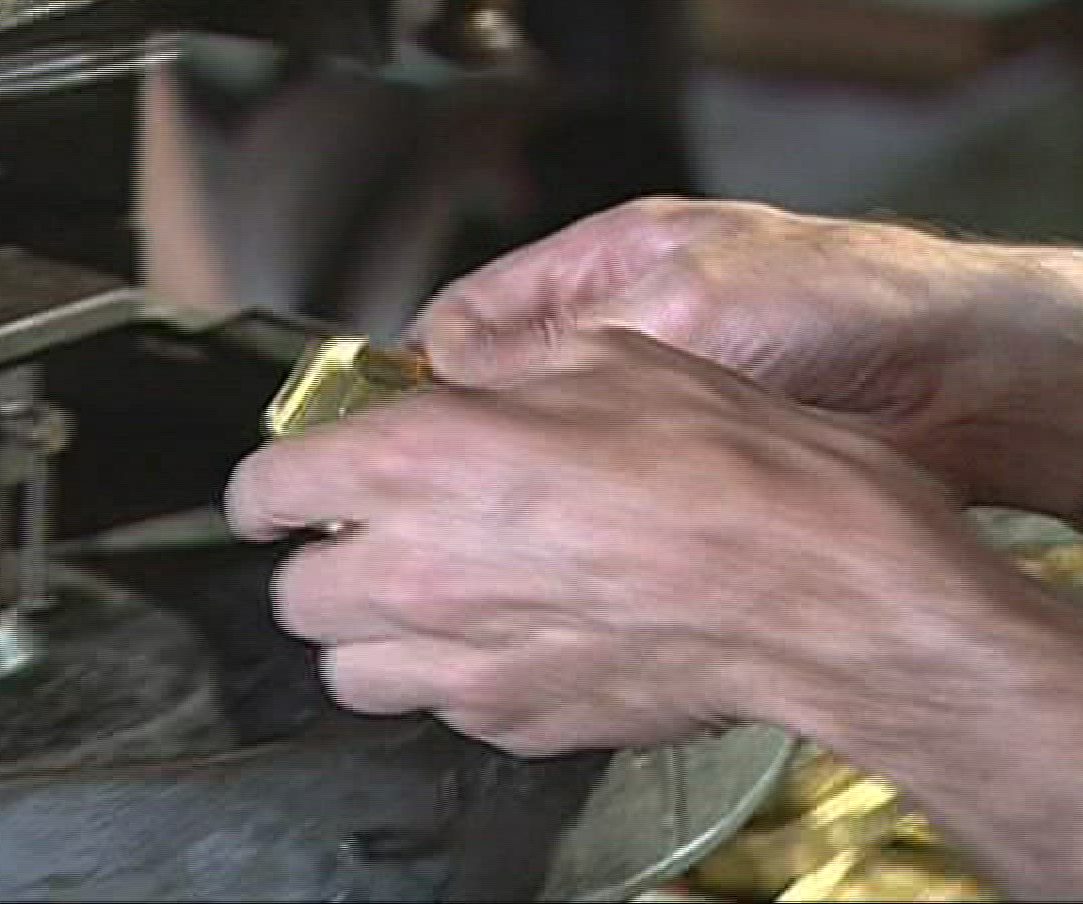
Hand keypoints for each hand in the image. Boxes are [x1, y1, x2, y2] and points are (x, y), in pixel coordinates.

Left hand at [225, 328, 1031, 756]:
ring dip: (370, 632)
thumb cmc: (725, 461)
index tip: (293, 483)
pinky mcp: (518, 722)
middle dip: (322, 559)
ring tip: (428, 597)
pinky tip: (511, 636)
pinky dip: (452, 676)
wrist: (814, 580)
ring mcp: (464, 664)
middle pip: (295, 595)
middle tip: (374, 532)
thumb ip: (502, 380)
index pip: (268, 486)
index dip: (275, 481)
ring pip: (348, 672)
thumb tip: (464, 389)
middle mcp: (417, 570)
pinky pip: (441, 707)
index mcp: (420, 460)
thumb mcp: (607, 359)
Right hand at [410, 198, 1082, 523]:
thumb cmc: (849, 302)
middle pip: (508, 385)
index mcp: (612, 263)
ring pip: (557, 448)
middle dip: (463, 434)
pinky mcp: (696, 466)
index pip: (479, 310)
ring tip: (474, 533)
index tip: (380, 422)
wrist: (973, 380)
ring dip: (521, 485)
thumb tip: (460, 368)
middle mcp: (626, 330)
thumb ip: (575, 331)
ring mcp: (661, 402)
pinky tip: (555, 552)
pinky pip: (612, 495)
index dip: (426, 364)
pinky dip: (579, 522)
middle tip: (415, 493)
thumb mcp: (694, 297)